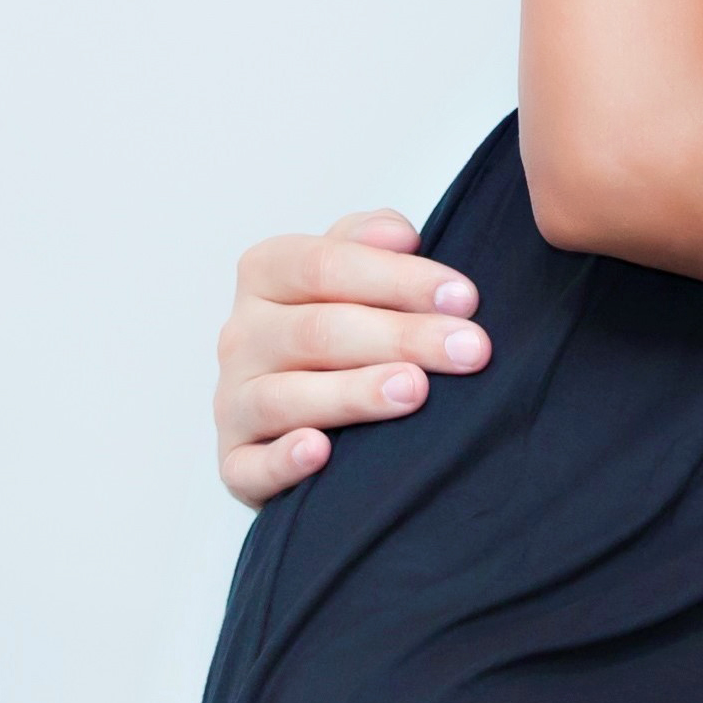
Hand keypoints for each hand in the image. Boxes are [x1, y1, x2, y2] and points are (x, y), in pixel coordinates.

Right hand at [215, 211, 490, 507]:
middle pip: (317, 331)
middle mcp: (242, 336)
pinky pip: (248, 467)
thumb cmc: (350, 326)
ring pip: (284, 396)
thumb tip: (400, 236)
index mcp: (267, 274)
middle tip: (470, 349)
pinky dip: (282, 461)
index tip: (465, 297)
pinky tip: (320, 453)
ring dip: (354, 393)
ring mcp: (233, 401)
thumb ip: (373, 243)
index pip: (324, 265)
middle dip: (402, 338)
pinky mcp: (237, 462)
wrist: (315, 410)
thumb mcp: (359, 270)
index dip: (397, 278)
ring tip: (415, 391)